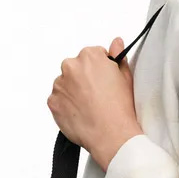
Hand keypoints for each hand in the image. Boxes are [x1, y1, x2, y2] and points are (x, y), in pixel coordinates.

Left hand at [46, 36, 143, 168]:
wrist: (111, 135)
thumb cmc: (120, 108)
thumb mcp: (126, 77)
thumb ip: (118, 56)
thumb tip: (116, 42)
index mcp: (90, 56)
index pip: (92, 56)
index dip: (100, 70)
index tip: (105, 82)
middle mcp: (71, 66)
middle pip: (75, 68)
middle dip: (84, 79)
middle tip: (97, 96)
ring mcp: (59, 84)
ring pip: (65, 84)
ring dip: (74, 92)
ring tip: (89, 108)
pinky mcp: (52, 102)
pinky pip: (58, 100)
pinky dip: (66, 106)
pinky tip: (81, 114)